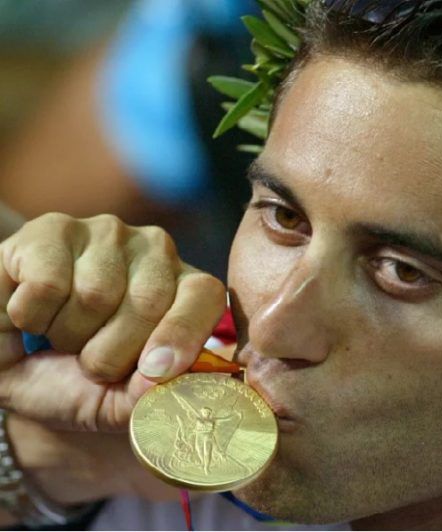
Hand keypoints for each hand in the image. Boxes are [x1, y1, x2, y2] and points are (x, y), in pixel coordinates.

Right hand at [0, 213, 225, 429]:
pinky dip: (32, 316)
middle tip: (89, 362)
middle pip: (148, 302)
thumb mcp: (115, 400)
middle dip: (111, 353)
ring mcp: (106, 233)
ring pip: (95, 294)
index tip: (156, 372)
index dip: (182, 335)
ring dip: (68, 336)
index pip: (204, 295)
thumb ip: (146, 395)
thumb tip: (158, 379)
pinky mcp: (53, 228)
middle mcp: (154, 250)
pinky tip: (34, 313)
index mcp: (185, 288)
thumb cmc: (74, 376)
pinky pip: (48, 283)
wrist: (11, 361)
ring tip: (61, 335)